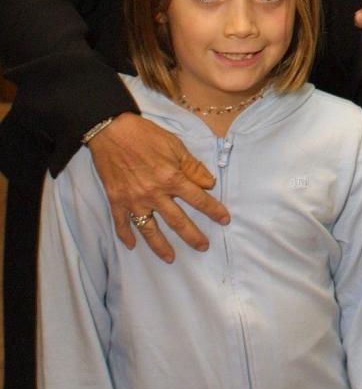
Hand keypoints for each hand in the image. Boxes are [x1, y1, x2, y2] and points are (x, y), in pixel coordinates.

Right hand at [88, 113, 225, 261]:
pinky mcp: (116, 200)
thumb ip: (192, 167)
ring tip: (170, 258)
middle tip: (203, 247)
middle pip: (177, 221)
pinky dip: (125, 235)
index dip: (213, 210)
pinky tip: (132, 245)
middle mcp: (154, 194)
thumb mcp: (175, 146)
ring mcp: (134, 200)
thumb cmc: (145, 135)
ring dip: (160, 246)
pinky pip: (122, 223)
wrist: (111, 131)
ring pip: (150, 229)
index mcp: (171, 178)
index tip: (224, 220)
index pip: (198, 199)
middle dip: (192, 236)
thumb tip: (209, 184)